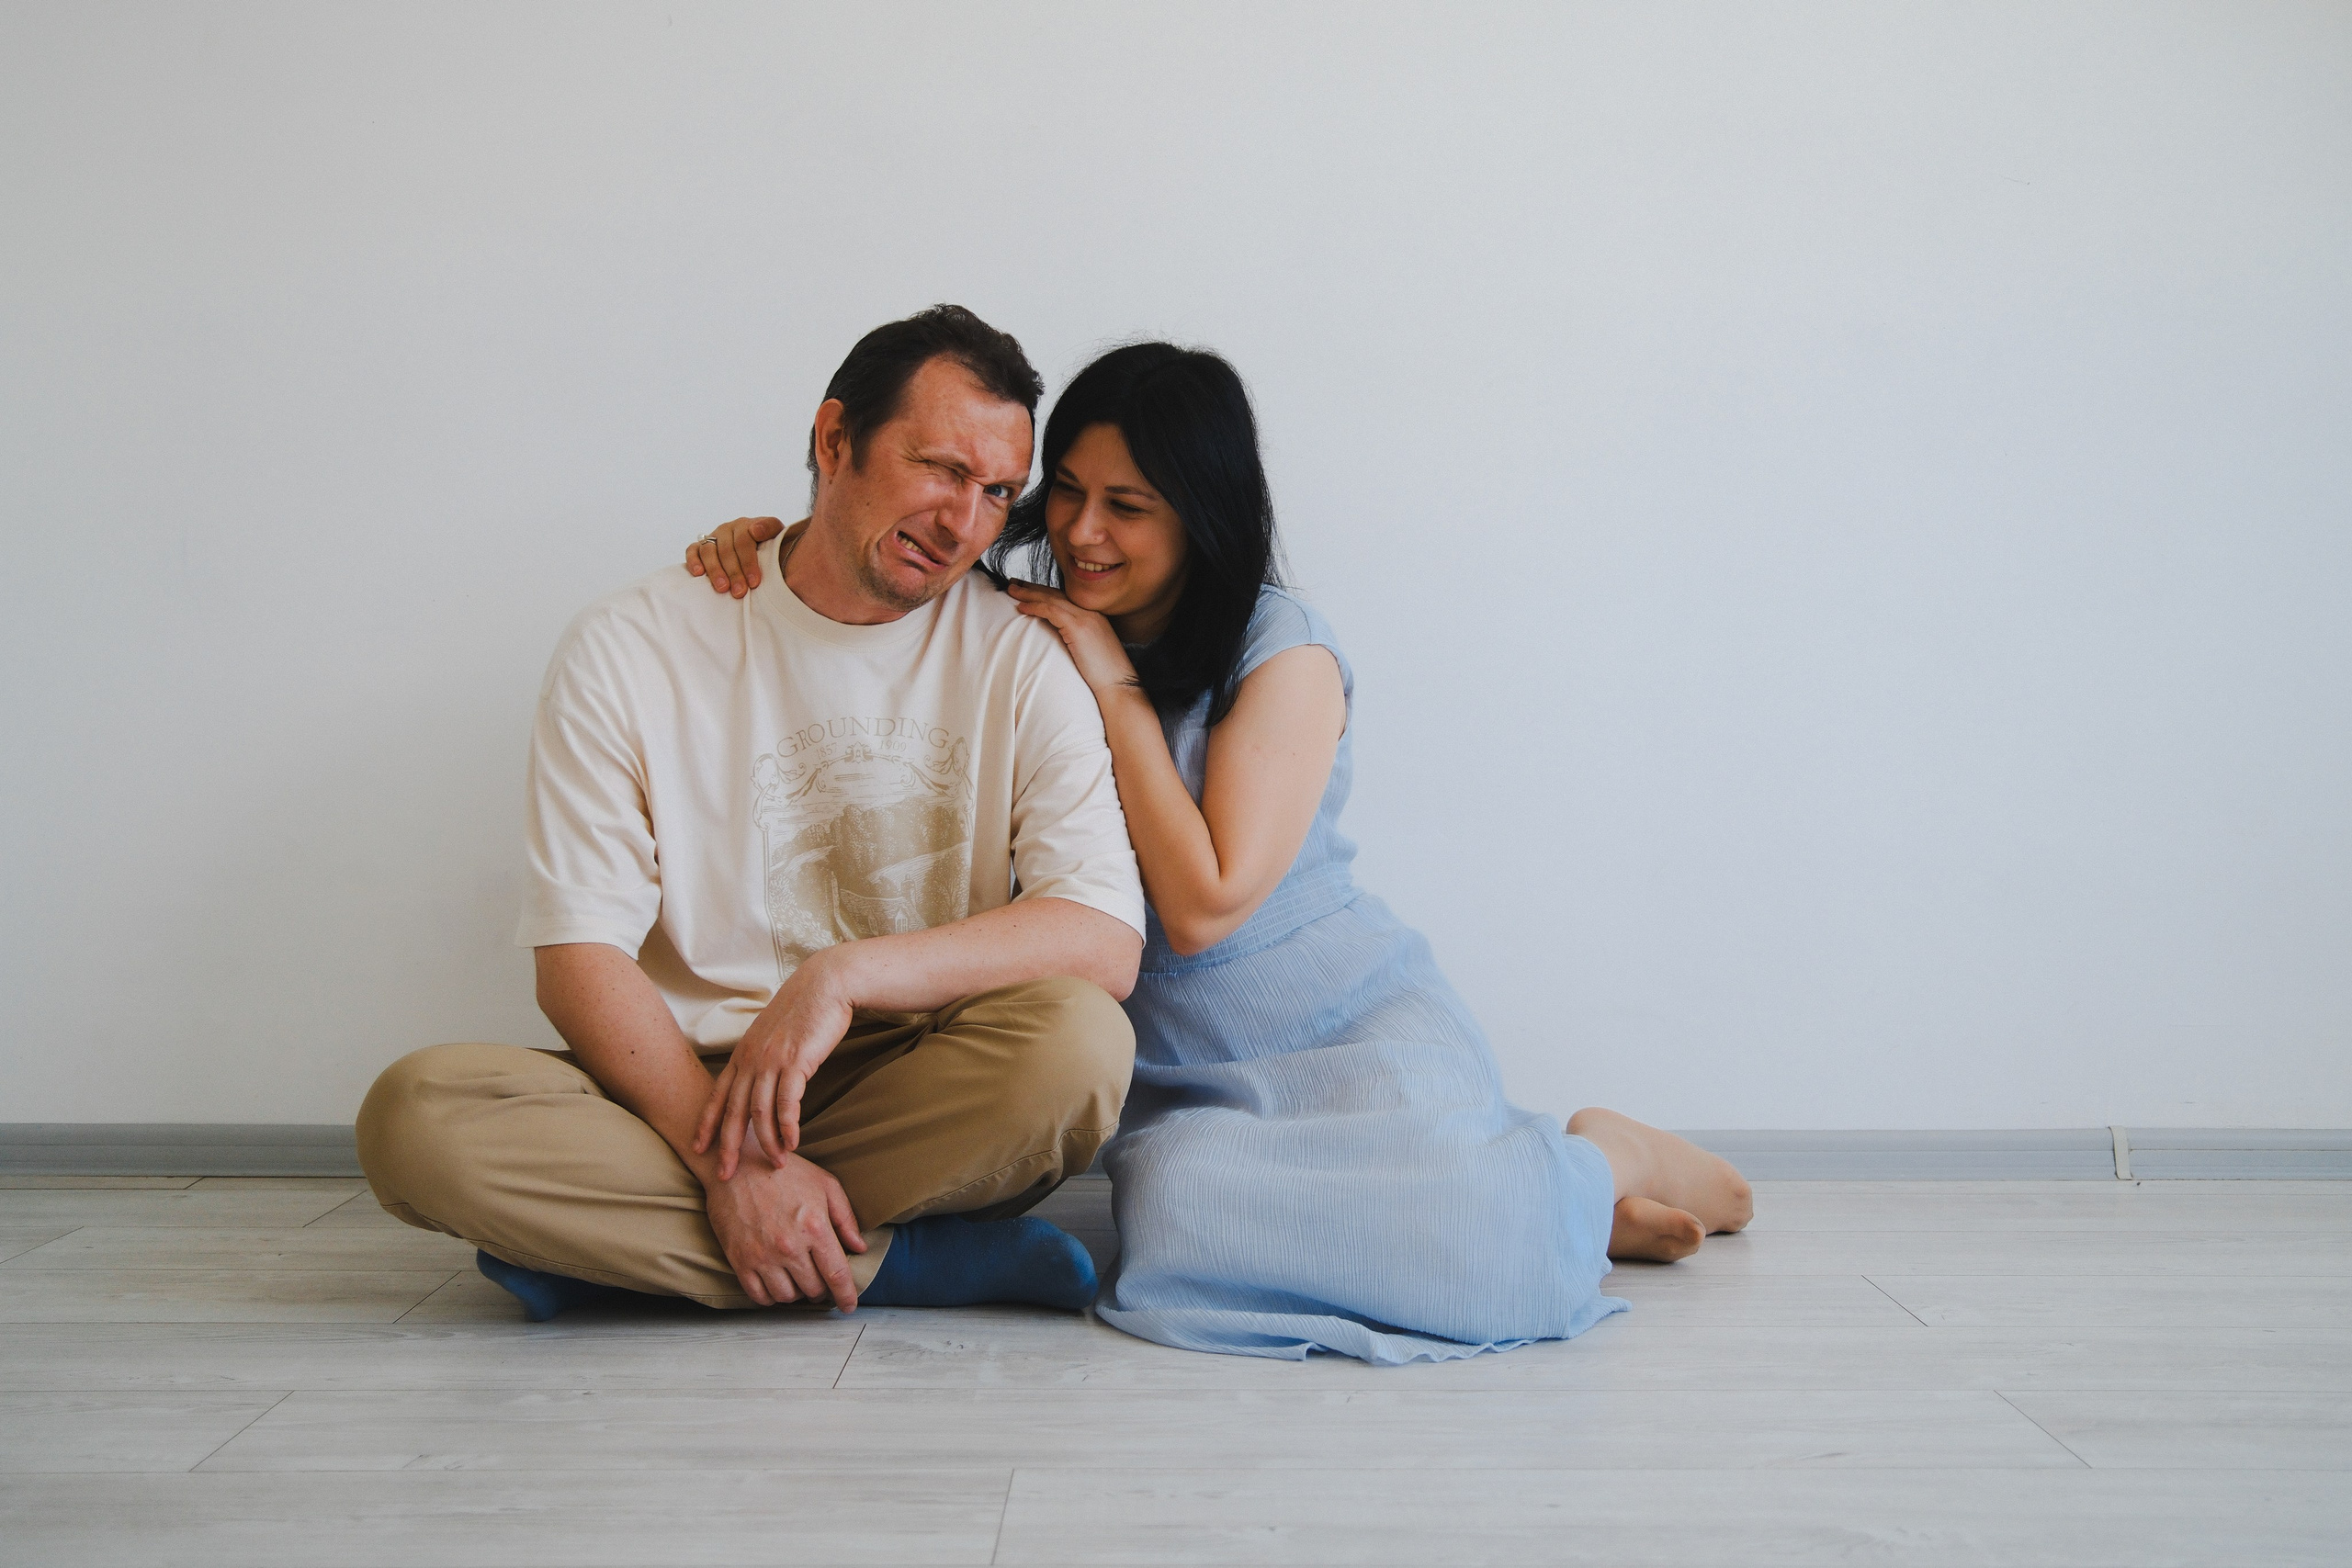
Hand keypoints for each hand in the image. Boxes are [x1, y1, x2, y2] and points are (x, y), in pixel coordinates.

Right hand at [685, 516, 784, 596]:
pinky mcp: (700, 546)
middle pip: (726, 550)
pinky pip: (692, 550)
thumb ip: (770, 529)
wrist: (761, 547)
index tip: (754, 582)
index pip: (744, 541)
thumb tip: (755, 530)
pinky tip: (698, 573)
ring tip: (722, 588)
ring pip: (708, 551)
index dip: (748, 562)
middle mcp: (727, 529)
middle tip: (739, 592)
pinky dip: (693, 561)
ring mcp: (712, 537)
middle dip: (734, 573)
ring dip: (715, 570)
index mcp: (745, 525)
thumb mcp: (776, 535)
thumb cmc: (769, 545)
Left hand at [694, 947, 854, 1178]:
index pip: (717, 1095)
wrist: (825, 985)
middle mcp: (751, 1059)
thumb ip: (762, 1057)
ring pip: (759, 1112)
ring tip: (774, 1164)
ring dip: (766, 1142)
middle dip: (727, 1146)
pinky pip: (787, 1103)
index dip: (706, 1124)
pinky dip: (788, 1126)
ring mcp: (772, 1060)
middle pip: (732, 1111)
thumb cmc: (803, 1010)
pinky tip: (793, 1143)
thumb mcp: (772, 1034)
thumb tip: (760, 1079)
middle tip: (724, 1174)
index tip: (697, 1148)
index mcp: (743, 1053)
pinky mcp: (796, 1062)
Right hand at [703, 1151, 866, 1310]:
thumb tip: (859, 1247)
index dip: (847, 1295)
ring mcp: (762, 1256)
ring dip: (797, 1293)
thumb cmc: (785, 1171)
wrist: (739, 1164)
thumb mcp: (825, 1184)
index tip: (849, 1306)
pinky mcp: (740, 1260)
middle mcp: (789, 1247)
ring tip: (797, 1278)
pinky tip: (776, 1283)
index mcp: (815, 1228)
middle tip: (819, 1278)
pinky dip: (770, 1297)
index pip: (837, 1275)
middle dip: (821, 1289)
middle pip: (813, 1289)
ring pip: (787, 1296)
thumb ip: (845, 1218)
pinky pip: (759, 1296)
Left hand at [1005, 579, 1140, 695]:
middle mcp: (1090, 612)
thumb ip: (1075, 639)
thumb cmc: (1103, 675)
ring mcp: (1086, 617)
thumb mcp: (1088, 651)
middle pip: (1057, 594)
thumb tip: (1056, 638)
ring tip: (1011, 590)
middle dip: (1033, 587)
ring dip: (1029, 594)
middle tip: (1013, 583)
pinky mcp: (1079, 626)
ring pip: (1052, 598)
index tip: (1026, 590)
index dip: (1044, 592)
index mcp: (1093, 616)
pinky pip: (1051, 610)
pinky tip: (1021, 608)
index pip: (1064, 598)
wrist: (1118, 685)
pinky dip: (1035, 607)